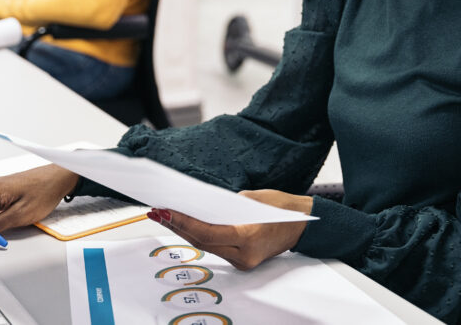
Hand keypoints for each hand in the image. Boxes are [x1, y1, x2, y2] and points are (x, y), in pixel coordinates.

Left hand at [148, 189, 312, 270]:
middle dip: (177, 226)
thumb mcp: (252, 199)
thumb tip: (199, 206)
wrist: (302, 225)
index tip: (165, 211)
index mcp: (248, 238)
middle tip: (158, 211)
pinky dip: (199, 235)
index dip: (184, 223)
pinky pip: (215, 247)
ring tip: (165, 216)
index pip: (207, 233)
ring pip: (205, 246)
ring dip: (185, 231)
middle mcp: (244, 255)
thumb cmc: (282, 208)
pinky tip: (185, 225)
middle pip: (202, 241)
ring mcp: (242, 261)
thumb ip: (225, 206)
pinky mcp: (241, 261)